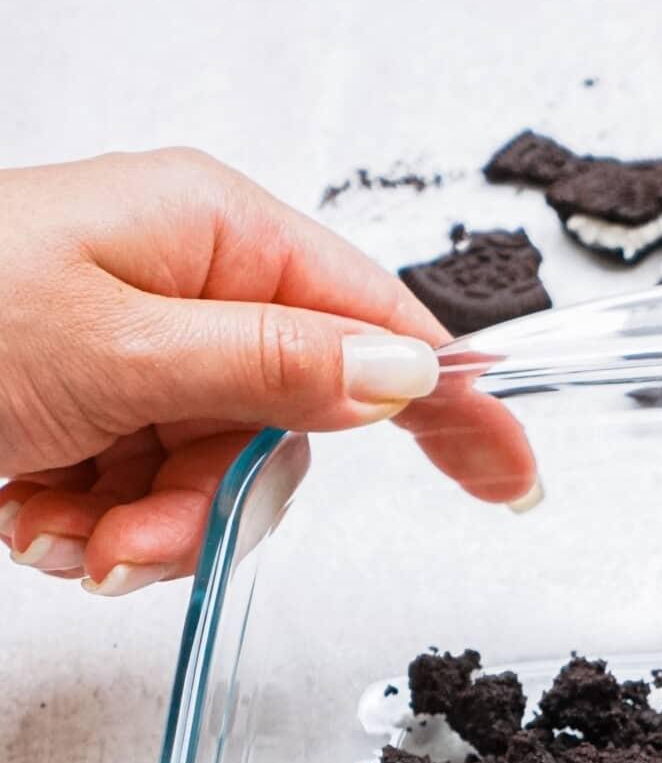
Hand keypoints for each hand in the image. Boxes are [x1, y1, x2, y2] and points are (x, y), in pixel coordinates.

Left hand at [0, 147, 537, 596]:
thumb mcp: (119, 350)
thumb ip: (275, 366)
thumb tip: (405, 373)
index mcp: (211, 231)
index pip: (378, 322)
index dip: (450, 405)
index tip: (513, 477)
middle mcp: (185, 285)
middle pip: (290, 429)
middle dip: (214, 504)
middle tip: (136, 532)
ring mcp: (139, 352)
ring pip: (216, 480)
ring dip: (141, 530)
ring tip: (56, 524)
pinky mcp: (94, 410)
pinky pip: (148, 498)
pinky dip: (93, 528)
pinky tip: (28, 512)